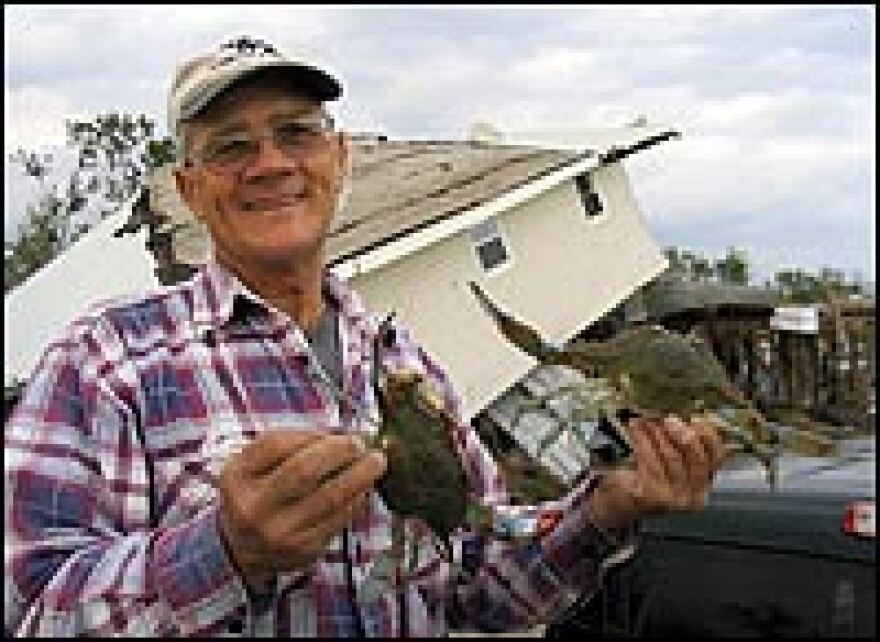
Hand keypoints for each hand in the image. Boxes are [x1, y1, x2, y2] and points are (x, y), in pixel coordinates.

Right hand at [216, 431, 386, 587]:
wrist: (241, 550)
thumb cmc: (256, 495)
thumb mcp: (253, 466)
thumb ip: (287, 445)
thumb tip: (338, 433)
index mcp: (237, 477)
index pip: (276, 445)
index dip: (311, 434)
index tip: (335, 431)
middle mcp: (254, 507)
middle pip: (303, 471)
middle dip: (339, 451)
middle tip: (361, 443)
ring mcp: (279, 532)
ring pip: (329, 497)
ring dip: (359, 475)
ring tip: (376, 462)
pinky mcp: (304, 550)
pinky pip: (339, 518)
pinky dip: (357, 499)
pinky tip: (364, 488)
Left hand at [586, 415, 726, 531]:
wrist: (623, 502)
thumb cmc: (650, 475)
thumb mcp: (671, 460)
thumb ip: (684, 444)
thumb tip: (692, 417)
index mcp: (704, 484)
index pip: (718, 456)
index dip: (708, 435)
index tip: (694, 419)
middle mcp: (695, 495)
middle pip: (697, 457)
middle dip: (682, 433)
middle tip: (668, 419)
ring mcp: (676, 498)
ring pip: (672, 457)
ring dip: (658, 434)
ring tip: (648, 422)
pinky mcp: (655, 497)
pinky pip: (651, 461)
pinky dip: (642, 441)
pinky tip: (635, 428)